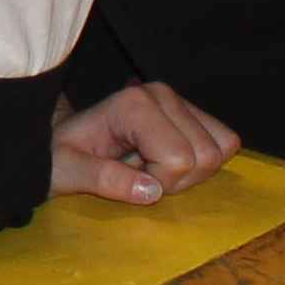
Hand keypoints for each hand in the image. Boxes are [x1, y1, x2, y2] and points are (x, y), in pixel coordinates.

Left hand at [50, 79, 240, 206]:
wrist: (60, 143)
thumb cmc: (60, 157)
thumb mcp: (67, 171)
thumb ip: (104, 179)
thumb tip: (152, 192)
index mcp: (134, 103)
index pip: (179, 159)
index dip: (159, 183)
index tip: (126, 178)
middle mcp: (162, 93)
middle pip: (207, 155)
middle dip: (177, 179)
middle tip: (140, 175)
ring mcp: (179, 100)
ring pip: (221, 149)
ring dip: (191, 172)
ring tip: (152, 168)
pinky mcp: (190, 112)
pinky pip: (224, 143)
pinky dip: (201, 163)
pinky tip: (166, 163)